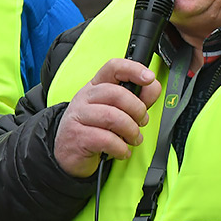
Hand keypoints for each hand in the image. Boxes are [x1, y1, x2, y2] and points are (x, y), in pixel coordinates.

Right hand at [54, 58, 161, 177]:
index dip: (134, 69)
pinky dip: (121, 148)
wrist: (67, 153)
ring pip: (113, 117)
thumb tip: (153, 87)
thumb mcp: (116, 109)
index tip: (149, 78)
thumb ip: (137, 98)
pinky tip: (122, 150)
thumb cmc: (94, 128)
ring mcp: (79, 116)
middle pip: (117, 94)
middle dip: (137, 109)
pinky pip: (106, 139)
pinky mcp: (78, 137)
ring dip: (131, 130)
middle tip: (141, 121)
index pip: (114, 67)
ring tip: (133, 138)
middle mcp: (86, 97)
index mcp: (96, 85)